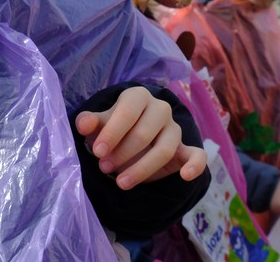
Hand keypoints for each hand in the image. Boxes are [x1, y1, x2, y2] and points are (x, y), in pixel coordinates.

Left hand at [75, 86, 207, 189]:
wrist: (130, 138)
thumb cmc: (113, 128)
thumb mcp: (99, 124)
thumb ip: (91, 123)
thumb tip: (82, 124)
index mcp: (138, 97)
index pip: (128, 112)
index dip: (113, 133)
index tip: (98, 152)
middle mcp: (160, 109)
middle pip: (144, 133)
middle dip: (122, 153)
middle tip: (104, 168)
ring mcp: (175, 129)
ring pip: (164, 149)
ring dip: (142, 169)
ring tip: (121, 182)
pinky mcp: (186, 148)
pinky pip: (197, 155)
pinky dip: (194, 165)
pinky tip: (185, 175)